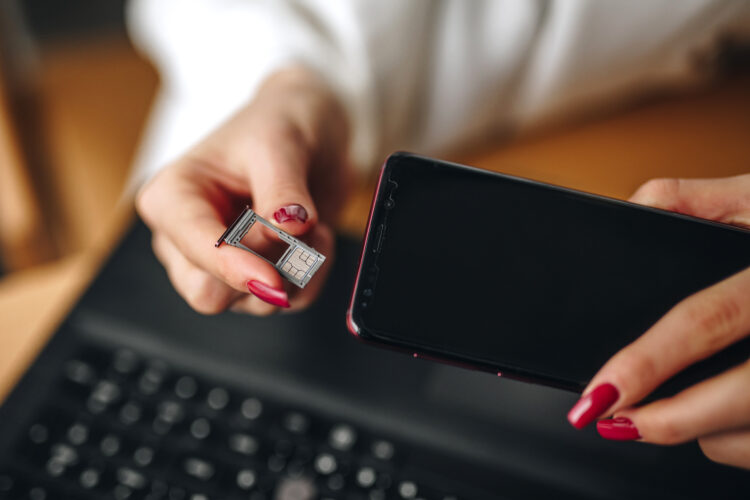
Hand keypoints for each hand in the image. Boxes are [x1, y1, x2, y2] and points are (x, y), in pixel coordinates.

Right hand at [137, 66, 352, 314]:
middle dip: (263, 273)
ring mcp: (224, 263)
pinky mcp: (259, 276)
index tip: (271, 276)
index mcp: (173, 198)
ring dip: (295, 272)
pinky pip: (287, 301)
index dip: (231, 267)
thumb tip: (288, 231)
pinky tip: (317, 238)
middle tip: (301, 234)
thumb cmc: (281, 121)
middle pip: (210, 294)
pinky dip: (312, 276)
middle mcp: (189, 238)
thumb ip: (282, 191)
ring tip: (313, 224)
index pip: (192, 251)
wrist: (313, 128)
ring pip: (253, 302)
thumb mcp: (281, 143)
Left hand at [566, 175, 749, 468]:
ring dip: (702, 430)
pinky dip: (738, 437)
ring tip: (673, 405)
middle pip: (734, 397)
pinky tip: (726, 410)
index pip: (704, 323)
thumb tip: (633, 209)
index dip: (646, 363)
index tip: (602, 390)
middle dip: (666, 421)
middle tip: (615, 423)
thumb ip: (694, 199)